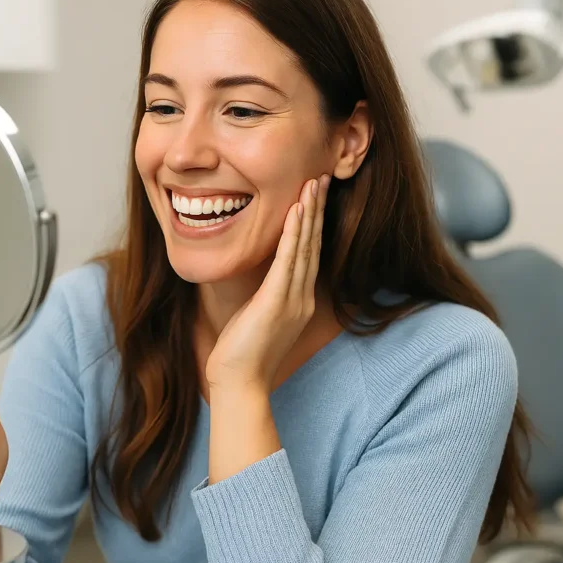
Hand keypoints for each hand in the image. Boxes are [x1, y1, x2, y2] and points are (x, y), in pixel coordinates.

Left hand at [206, 174, 330, 392]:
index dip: (313, 222)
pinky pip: (288, 262)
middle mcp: (301, 298)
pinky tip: (296, 212)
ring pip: (305, 248)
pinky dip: (294, 235)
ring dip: (309, 213)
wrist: (239, 385)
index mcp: (297, 301)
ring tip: (313, 184)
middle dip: (317, 209)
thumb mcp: (256, 317)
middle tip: (323, 177)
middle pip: (313, 245)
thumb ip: (263, 295)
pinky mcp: (277, 303)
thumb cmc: (241, 355)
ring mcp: (292, 301)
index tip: (314, 194)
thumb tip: (260, 277)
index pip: (308, 253)